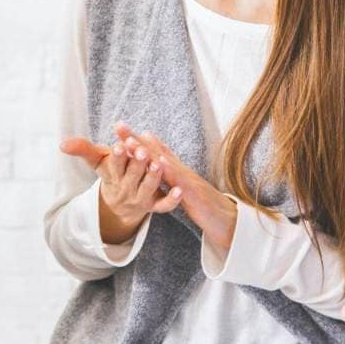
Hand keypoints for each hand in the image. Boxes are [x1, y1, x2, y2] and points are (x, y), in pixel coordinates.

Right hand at [60, 135, 181, 246]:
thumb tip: (62, 144)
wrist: (121, 203)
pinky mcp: (154, 206)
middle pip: (131, 176)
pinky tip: (180, 190)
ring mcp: (141, 199)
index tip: (119, 145)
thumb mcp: (97, 161)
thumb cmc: (112, 173)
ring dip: (153, 177)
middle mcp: (126, 189)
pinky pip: (164, 206)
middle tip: (141, 150)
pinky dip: (172, 199)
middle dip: (136, 163)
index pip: (113, 166)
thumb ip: (82, 149)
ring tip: (158, 163)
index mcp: (113, 176)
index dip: (116, 157)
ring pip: (147, 189)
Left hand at [113, 124, 236, 252]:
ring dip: (148, 150)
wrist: (225, 217)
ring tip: (132, 141)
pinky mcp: (193, 193)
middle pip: (156, 151)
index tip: (119, 127)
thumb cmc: (201, 202)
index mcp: (175, 170)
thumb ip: (169, 172)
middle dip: (137, 138)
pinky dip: (170, 170)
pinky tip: (159, 162)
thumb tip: (157, 158)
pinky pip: (180, 181)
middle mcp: (180, 170)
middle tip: (119, 126)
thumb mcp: (181, 185)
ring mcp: (187, 179)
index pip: (153, 151)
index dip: (136, 139)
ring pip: (165, 162)